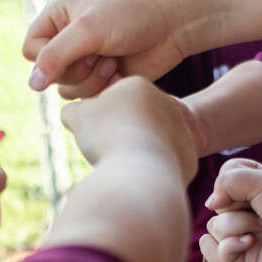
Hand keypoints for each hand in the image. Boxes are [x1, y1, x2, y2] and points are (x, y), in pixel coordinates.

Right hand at [23, 0, 187, 95]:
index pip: (30, 50)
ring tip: (113, 62)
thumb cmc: (131, 16)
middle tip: (101, 53)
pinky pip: (87, 98)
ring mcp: (83, 62)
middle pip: (48, 75)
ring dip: (92, 81)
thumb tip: (32, 86)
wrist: (172, 27)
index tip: (77, 47)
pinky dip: (104, 89)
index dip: (49, 56)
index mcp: (56, 18)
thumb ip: (56, 56)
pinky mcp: (100, 80)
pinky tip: (121, 74)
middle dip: (77, 69)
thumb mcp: (89, 30)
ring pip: (66, 90)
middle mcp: (65, 40)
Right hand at [60, 77, 197, 183]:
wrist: (139, 172)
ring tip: (125, 163)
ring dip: (136, 151)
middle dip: (121, 134)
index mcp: (139, 86)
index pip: (114, 100)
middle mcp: (166, 103)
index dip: (99, 119)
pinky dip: (152, 170)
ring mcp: (181, 129)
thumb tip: (72, 113)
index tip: (95, 133)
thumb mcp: (78, 117)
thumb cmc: (107, 137)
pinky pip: (164, 163)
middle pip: (135, 120)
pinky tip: (142, 175)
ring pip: (151, 142)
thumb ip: (74, 110)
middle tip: (108, 149)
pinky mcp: (189, 156)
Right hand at [202, 159, 261, 261]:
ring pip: (216, 225)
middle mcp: (249, 211)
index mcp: (256, 188)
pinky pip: (219, 249)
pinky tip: (253, 244)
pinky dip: (234, 244)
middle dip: (237, 204)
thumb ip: (228, 180)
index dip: (231, 180)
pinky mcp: (243, 260)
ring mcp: (244, 235)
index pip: (225, 177)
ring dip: (240, 224)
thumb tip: (210, 203)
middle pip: (217, 203)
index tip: (254, 185)